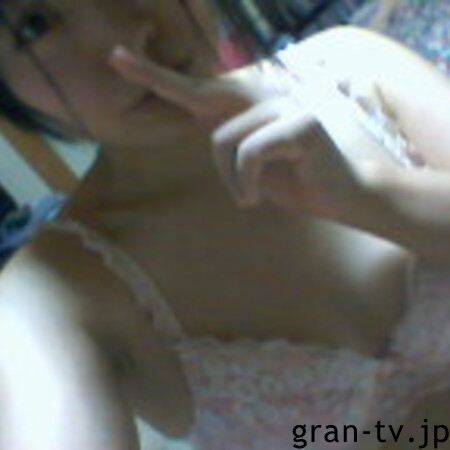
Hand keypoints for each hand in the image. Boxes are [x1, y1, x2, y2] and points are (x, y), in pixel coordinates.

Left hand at [110, 46, 394, 220]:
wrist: (340, 195)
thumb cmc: (294, 181)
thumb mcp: (251, 165)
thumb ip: (229, 141)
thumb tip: (203, 122)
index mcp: (252, 106)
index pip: (201, 88)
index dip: (158, 75)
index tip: (118, 58)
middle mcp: (266, 95)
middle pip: (201, 95)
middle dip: (155, 77)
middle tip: (115, 58)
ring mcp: (285, 104)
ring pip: (223, 139)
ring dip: (229, 179)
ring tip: (245, 196)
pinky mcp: (302, 123)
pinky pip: (250, 152)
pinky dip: (245, 183)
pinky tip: (254, 198)